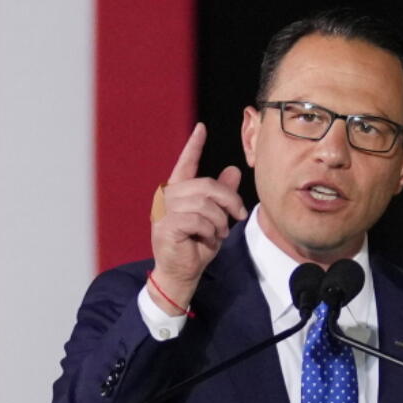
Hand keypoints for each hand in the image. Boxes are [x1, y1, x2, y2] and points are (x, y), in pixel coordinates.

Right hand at [148, 122, 247, 311]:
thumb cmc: (196, 247)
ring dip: (219, 220)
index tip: (202, 129)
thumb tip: (233, 170)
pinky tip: (209, 239)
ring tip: (219, 233)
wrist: (182, 274)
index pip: (186, 164)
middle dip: (229, 200)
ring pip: (204, 203)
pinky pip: (197, 219)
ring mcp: (164, 211)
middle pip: (206, 185)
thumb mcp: (215, 219)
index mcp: (179, 192)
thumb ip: (221, 196)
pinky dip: (210, 230)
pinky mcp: (165, 226)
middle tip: (239, 215)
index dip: (194, 146)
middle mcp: (168, 197)